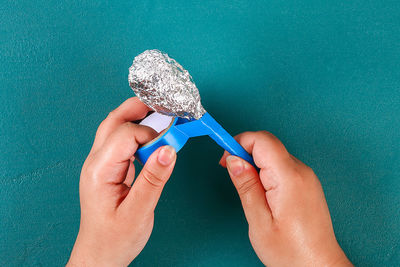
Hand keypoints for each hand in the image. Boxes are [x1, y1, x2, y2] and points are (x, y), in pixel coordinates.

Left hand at [68, 97, 176, 266]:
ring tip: (161, 115)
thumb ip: (153, 179)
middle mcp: (96, 162)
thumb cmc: (114, 239)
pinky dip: (139, 134)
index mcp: (99, 171)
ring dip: (138, 118)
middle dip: (139, 108)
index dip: (151, 134)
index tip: (172, 141)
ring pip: (116, 129)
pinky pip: (122, 142)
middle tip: (164, 103)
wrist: (100, 255)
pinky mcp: (110, 169)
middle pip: (114, 121)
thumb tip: (169, 149)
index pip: (125, 135)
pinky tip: (153, 137)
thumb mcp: (138, 212)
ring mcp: (101, 165)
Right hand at [219, 131, 351, 266]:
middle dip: (245, 152)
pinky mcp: (307, 183)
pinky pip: (282, 165)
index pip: (262, 140)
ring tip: (248, 190)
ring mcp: (306, 177)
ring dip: (255, 163)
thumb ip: (246, 186)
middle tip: (232, 174)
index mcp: (289, 178)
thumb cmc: (291, 252)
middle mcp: (301, 172)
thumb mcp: (259, 221)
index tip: (225, 158)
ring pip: (274, 154)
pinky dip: (266, 170)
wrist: (319, 266)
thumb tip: (233, 159)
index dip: (239, 142)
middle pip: (268, 145)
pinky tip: (262, 192)